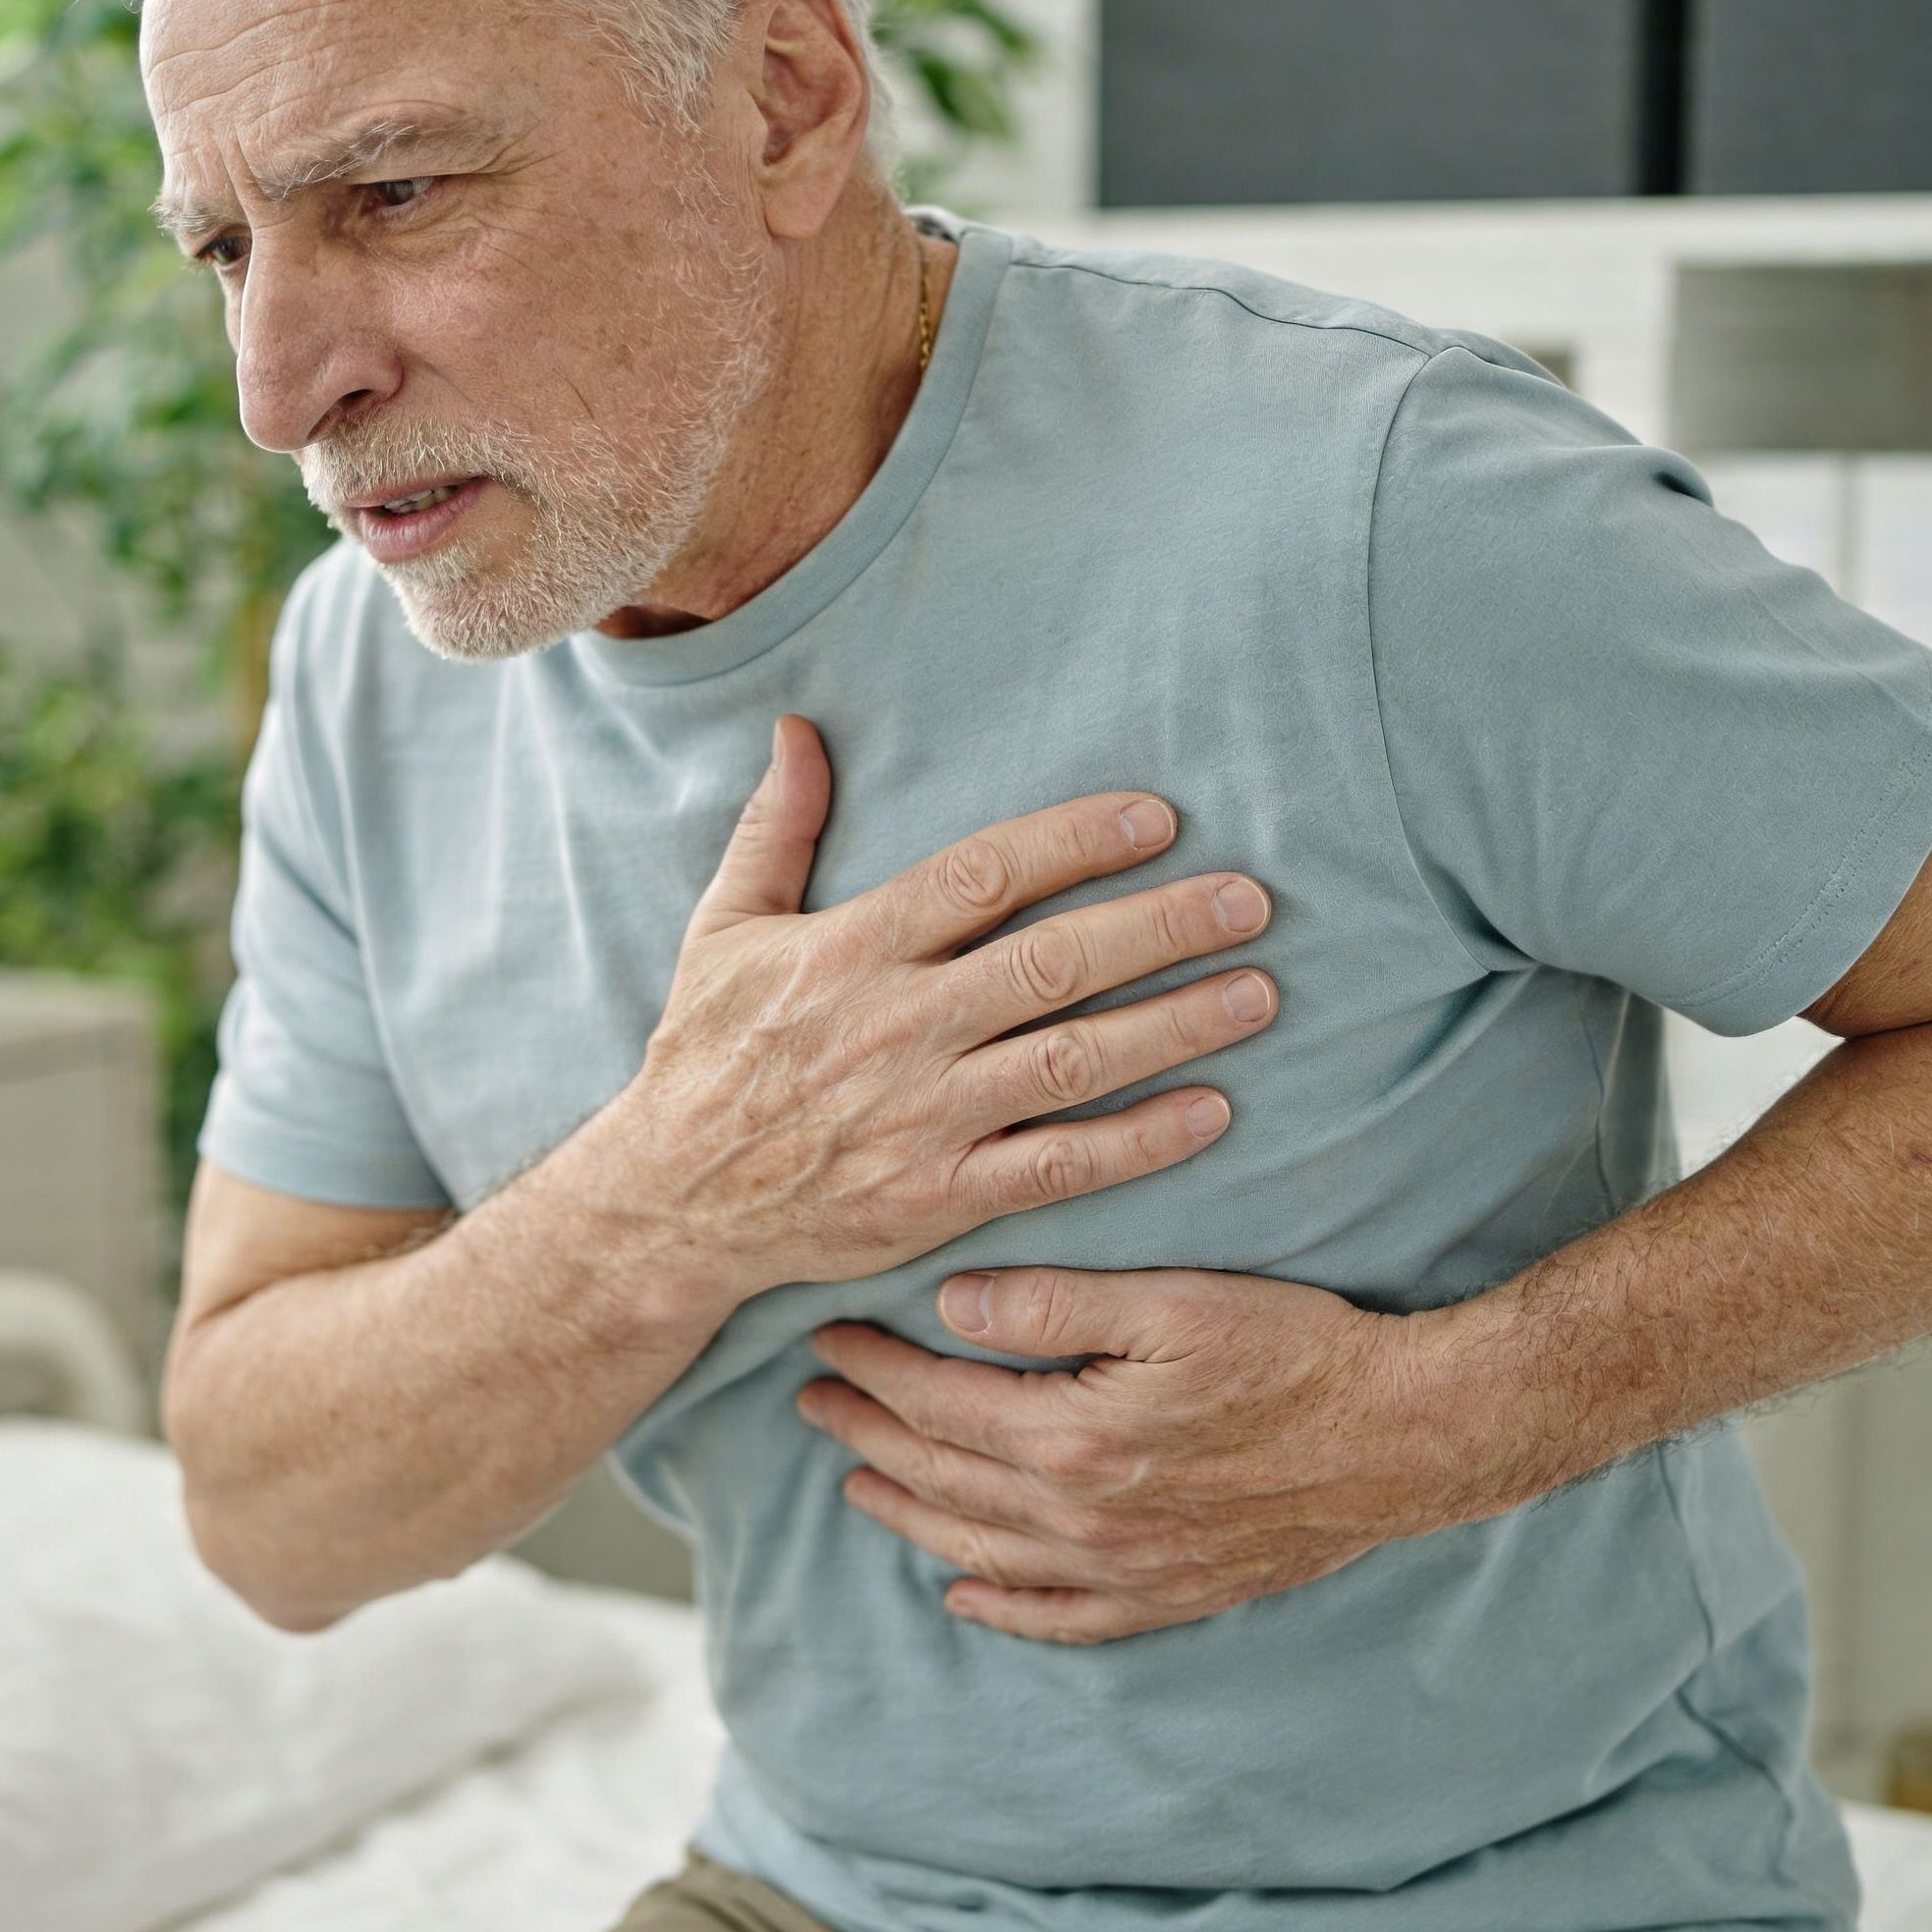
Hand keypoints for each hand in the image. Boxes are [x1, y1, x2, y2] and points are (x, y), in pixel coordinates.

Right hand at [557, 716, 1276, 1315]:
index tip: (1157, 818)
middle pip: (1052, 964)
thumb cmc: (703, 1055)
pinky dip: (1140, 1140)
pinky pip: (1058, 1164)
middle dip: (1160, 927)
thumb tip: (799, 729)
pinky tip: (1211, 1109)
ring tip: (1260, 993)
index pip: (982, 876)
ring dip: (1175, 1025)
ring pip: (1072, 1060)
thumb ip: (774, 829)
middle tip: (1249, 899)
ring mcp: (923, 1116)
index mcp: (850, 950)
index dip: (1075, 841)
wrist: (670, 1201)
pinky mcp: (939, 1196)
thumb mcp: (721, 928)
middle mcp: (895, 1027)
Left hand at [794, 1265, 1527, 1642]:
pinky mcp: (1168, 1594)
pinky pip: (1063, 1619)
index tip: (827, 1336)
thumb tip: (948, 1306)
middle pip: (941, 1480)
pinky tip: (963, 1598)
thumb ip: (1050, 1306)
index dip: (874, 1368)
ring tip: (856, 1482)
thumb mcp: (1171, 1302)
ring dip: (909, 1517)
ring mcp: (1123, 1570)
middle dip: (868, 1434)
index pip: (937, 1404)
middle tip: (813, 1402)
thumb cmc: (1294, 1352)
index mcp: (1070, 1442)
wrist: (1404, 1438)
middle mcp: (1081, 1522)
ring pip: (982, 1553)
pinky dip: (1004, 1611)